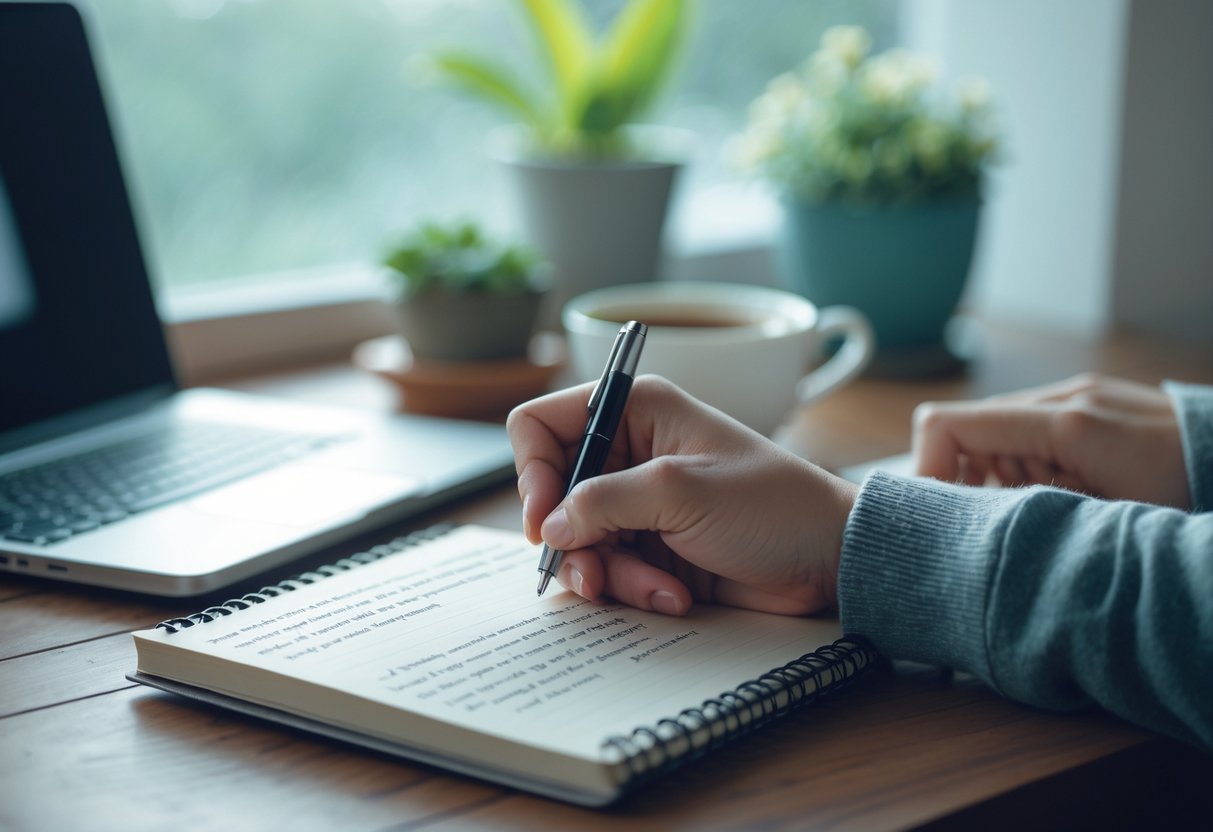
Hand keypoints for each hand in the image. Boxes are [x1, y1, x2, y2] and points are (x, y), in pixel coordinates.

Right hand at [507, 376, 856, 616]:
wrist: (826, 558)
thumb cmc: (771, 505)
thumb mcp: (679, 491)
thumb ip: (603, 502)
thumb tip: (548, 527)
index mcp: (636, 411)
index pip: (543, 425)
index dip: (533, 471)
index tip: (544, 520)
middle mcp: (629, 452)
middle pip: (553, 494)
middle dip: (570, 540)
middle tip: (589, 574)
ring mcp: (638, 504)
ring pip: (578, 541)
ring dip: (608, 573)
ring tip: (652, 588)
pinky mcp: (651, 547)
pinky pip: (610, 571)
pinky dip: (632, 588)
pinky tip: (674, 596)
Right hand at [913, 373, 1189, 507]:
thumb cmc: (1191, 496)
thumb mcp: (1103, 520)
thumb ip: (1030, 508)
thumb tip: (970, 516)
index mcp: (1064, 422)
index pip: (947, 426)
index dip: (926, 470)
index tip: (939, 512)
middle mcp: (1063, 396)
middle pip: (967, 433)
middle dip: (969, 481)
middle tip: (1007, 521)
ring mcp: (1078, 394)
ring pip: (996, 433)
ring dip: (1001, 476)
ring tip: (1049, 508)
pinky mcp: (1090, 402)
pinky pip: (1030, 428)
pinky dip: (1028, 463)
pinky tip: (1066, 491)